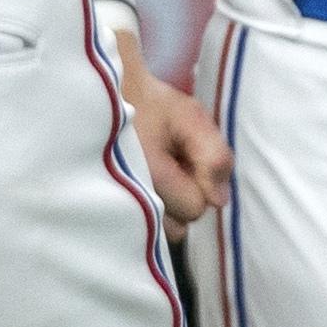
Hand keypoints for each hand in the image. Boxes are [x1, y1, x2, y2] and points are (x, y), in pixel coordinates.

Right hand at [114, 30, 229, 234]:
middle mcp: (130, 200)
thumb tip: (219, 201)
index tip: (187, 156)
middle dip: (184, 199)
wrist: (109, 96)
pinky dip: (150, 209)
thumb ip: (215, 156)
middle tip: (172, 164)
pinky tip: (146, 181)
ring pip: (160, 230)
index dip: (201, 183)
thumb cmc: (152, 105)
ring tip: (158, 172)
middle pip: (178, 226)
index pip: (195, 207)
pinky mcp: (107, 208)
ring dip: (167, 206)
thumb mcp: (191, 116)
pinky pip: (142, 228)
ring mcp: (115, 208)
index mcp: (153, 176)